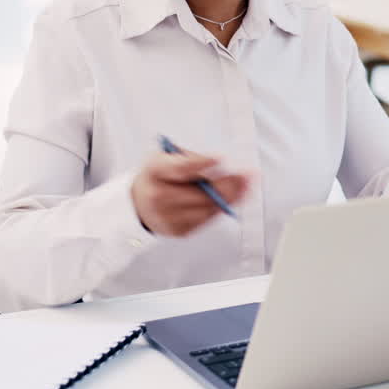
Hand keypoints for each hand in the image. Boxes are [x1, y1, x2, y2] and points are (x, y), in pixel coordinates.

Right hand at [131, 152, 251, 236]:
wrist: (139, 205)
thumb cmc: (160, 176)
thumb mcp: (167, 158)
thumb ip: (191, 160)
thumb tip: (221, 165)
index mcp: (155, 171)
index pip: (180, 168)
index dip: (201, 164)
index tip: (220, 158)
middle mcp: (158, 196)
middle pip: (200, 194)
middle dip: (228, 185)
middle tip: (249, 175)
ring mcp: (168, 217)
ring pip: (208, 209)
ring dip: (232, 198)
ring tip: (248, 185)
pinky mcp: (179, 231)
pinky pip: (207, 220)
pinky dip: (222, 208)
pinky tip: (234, 198)